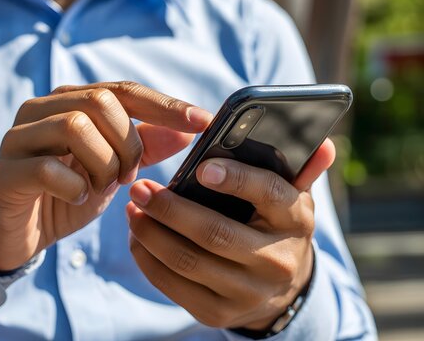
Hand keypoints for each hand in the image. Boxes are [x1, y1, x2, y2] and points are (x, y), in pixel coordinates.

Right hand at [0, 82, 212, 271]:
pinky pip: (47, 167)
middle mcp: (42, 108)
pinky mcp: (5, 171)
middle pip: (100, 100)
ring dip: (104, 164)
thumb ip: (146, 147)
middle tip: (130, 176)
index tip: (203, 122)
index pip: (124, 90)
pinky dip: (74, 186)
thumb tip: (190, 131)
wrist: (21, 231)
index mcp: (70, 101)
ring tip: (104, 187)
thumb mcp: (115, 169)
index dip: (165, 105)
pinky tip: (78, 197)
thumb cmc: (69, 193)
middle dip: (128, 143)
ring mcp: (19, 137)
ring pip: (75, 127)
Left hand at [127, 139, 335, 329]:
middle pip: (215, 233)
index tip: (202, 168)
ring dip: (151, 233)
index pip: (269, 195)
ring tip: (133, 209)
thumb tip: (325, 144)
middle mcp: (275, 261)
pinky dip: (148, 259)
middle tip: (141, 188)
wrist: (280, 289)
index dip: (236, 179)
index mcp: (296, 221)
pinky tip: (137, 237)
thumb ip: (301, 170)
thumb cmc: (276, 227)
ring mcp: (246, 292)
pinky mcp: (218, 312)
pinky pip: (174, 286)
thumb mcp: (293, 198)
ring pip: (188, 261)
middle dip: (170, 209)